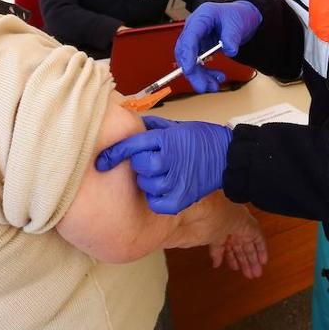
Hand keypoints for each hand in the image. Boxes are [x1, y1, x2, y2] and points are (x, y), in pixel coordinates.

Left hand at [95, 116, 231, 214]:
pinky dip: (156, 199)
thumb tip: (128, 126)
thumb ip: (152, 127)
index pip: (133, 145)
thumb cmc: (200, 138)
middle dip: (138, 164)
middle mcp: (170, 159)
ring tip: (157, 175)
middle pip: (139, 165)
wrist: (227, 156)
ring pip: (147, 185)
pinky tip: (161, 191)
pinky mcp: (183, 198)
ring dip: (147, 181)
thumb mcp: (176, 126)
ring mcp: (177, 180)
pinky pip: (157, 203)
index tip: (101, 161)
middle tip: (145, 162)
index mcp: (167, 139)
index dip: (114, 153)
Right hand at [176, 2, 262, 92]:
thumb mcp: (237, 24)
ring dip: (200, 76)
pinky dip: (206, 74)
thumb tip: (229, 51)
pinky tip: (216, 79)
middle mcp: (194, 28)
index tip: (188, 69)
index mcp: (202, 17)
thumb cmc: (236, 15)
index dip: (187, 54)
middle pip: (185, 52)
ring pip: (190, 61)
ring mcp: (196, 39)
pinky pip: (198, 64)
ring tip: (213, 87)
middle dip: (192, 72)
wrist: (241, 18)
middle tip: (202, 86)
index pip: (189, 36)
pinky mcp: (200, 48)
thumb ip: (232, 37)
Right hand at [208, 203, 267, 279]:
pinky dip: (262, 252)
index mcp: (224, 236)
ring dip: (254, 261)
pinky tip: (263, 261)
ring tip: (257, 273)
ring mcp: (245, 232)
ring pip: (251, 249)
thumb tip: (215, 265)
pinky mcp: (254, 230)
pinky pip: (260, 242)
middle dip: (246, 264)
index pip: (230, 251)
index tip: (236, 269)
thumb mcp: (214, 244)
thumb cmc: (215, 227)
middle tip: (250, 275)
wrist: (223, 216)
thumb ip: (216, 254)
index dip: (233, 260)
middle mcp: (235, 235)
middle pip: (242, 252)